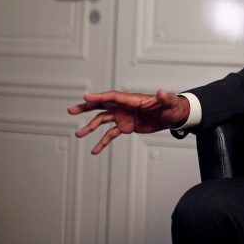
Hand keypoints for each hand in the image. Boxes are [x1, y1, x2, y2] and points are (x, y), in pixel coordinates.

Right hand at [68, 90, 190, 153]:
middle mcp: (125, 107)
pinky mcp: (126, 126)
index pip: (113, 97)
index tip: (86, 97)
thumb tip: (162, 93)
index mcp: (133, 99)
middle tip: (71, 110)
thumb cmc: (172, 107)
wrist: (172, 116)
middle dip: (87, 107)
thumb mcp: (170, 103)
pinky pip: (110, 134)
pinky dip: (102, 142)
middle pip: (102, 105)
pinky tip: (94, 151)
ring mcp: (124, 116)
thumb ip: (165, 98)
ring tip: (78, 134)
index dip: (100, 97)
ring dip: (90, 127)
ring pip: (102, 120)